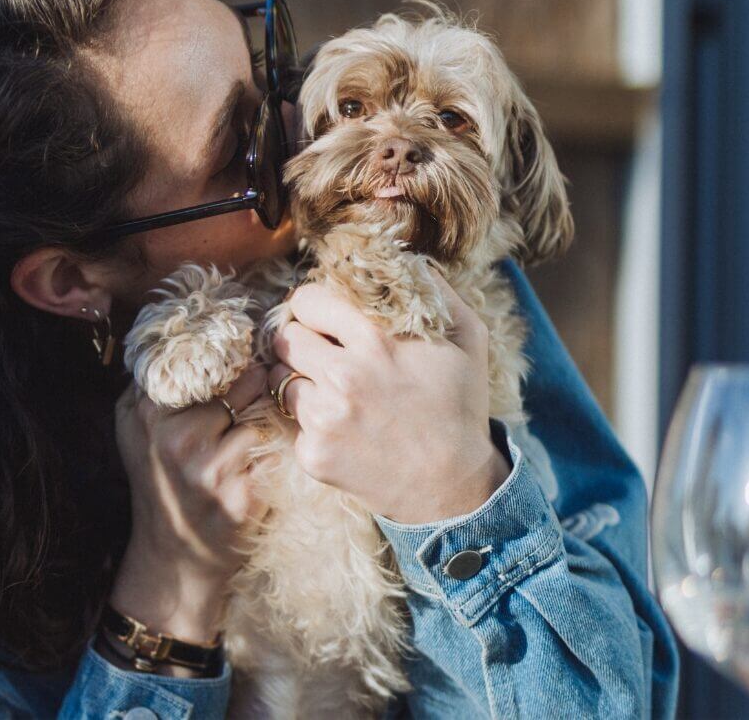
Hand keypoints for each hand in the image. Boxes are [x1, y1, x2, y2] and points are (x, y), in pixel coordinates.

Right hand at [110, 365, 269, 645]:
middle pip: (242, 381)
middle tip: (259, 394)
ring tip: (257, 433)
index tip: (245, 346)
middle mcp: (174, 437)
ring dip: (269, 419)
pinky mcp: (240, 495)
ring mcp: (208, 468)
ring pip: (263, 414)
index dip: (230, 350)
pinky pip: (275, 450)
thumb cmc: (162, 480)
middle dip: (257, 384)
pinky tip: (262, 462)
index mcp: (147, 411)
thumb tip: (192, 325)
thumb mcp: (138, 426)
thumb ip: (156, 378)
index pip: (200, 355)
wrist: (177, 556)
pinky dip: (276, 451)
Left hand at [267, 273, 510, 524]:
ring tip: (332, 391)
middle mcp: (344, 376)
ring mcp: (324, 418)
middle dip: (299, 340)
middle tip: (321, 353)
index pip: (307, 300)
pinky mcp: (312, 454)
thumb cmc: (459, 409)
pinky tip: (341, 429)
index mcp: (376, 341)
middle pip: (284, 337)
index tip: (324, 318)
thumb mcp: (469, 339)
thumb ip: (438, 292)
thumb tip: (408, 259)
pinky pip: (291, 423)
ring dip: (299, 380)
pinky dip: (308, 423)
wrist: (452, 488)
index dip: (314, 307)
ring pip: (280, 379)